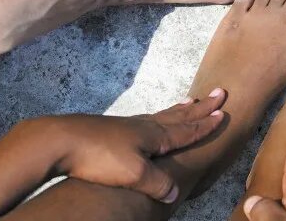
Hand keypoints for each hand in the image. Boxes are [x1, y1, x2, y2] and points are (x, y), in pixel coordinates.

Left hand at [41, 91, 225, 202]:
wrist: (62, 140)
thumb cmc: (100, 157)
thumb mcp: (133, 174)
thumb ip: (157, 183)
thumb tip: (174, 192)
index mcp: (155, 136)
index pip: (187, 130)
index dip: (206, 125)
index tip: (223, 113)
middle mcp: (146, 126)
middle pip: (180, 116)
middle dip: (201, 108)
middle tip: (218, 93)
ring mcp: (129, 126)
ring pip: (163, 115)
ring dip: (180, 110)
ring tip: (191, 102)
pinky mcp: (114, 129)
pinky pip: (148, 119)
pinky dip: (161, 115)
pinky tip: (154, 119)